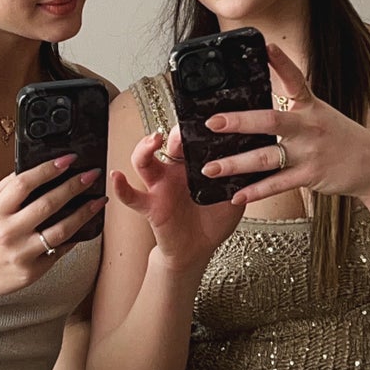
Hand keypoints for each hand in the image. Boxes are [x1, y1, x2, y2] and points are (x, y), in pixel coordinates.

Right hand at [0, 156, 104, 305]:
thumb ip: (5, 188)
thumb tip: (30, 168)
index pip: (25, 183)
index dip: (49, 169)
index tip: (68, 159)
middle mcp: (8, 232)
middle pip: (48, 204)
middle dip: (74, 186)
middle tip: (91, 175)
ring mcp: (21, 253)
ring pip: (60, 230)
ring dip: (84, 214)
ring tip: (98, 202)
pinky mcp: (30, 272)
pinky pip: (58, 252)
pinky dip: (72, 239)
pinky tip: (83, 228)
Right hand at [108, 126, 242, 274]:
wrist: (198, 249)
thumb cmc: (214, 220)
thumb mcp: (233, 197)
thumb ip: (240, 181)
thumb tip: (252, 161)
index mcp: (194, 165)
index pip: (192, 139)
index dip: (195, 129)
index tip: (205, 121)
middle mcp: (174, 172)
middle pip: (167, 143)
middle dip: (173, 133)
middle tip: (182, 131)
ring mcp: (159, 187)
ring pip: (143, 162)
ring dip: (144, 148)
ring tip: (152, 140)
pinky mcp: (150, 206)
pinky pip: (131, 196)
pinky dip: (121, 187)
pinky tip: (117, 177)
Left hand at [198, 41, 369, 205]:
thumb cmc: (342, 139)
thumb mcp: (321, 115)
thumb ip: (293, 109)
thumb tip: (259, 106)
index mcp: (311, 106)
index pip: (295, 79)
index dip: (281, 62)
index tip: (266, 46)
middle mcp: (309, 126)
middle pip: (271, 121)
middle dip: (240, 121)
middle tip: (213, 122)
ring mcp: (310, 152)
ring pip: (267, 157)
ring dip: (236, 164)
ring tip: (211, 168)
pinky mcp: (311, 176)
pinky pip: (277, 184)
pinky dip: (255, 191)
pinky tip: (236, 195)